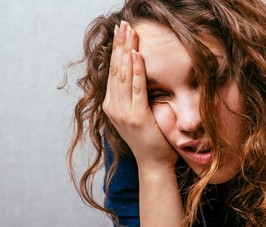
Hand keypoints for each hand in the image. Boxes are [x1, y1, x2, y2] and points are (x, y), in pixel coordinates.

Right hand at [103, 21, 177, 170]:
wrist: (153, 163)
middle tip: (123, 25)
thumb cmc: (149, 140)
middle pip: (116, 70)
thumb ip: (134, 98)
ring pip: (124, 75)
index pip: (114, 73)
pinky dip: (137, 70)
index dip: (116, 51)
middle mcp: (113, 107)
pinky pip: (137, 88)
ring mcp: (123, 112)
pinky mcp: (136, 117)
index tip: (120, 33)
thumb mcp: (137, 115)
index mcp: (112, 106)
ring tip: (129, 32)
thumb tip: (139, 78)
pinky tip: (137, 54)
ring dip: (127, 51)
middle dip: (120, 45)